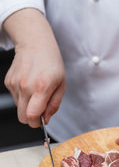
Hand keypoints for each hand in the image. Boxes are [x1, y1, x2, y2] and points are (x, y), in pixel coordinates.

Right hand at [4, 9, 65, 127]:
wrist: (36, 44)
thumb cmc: (51, 62)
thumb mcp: (61, 84)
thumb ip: (54, 104)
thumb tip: (46, 119)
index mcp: (41, 87)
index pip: (32, 116)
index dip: (37, 123)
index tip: (42, 120)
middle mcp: (25, 86)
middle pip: (22, 117)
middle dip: (32, 119)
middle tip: (40, 109)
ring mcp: (15, 84)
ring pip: (18, 108)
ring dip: (27, 105)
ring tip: (36, 91)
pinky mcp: (8, 82)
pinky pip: (15, 98)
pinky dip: (22, 96)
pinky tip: (29, 84)